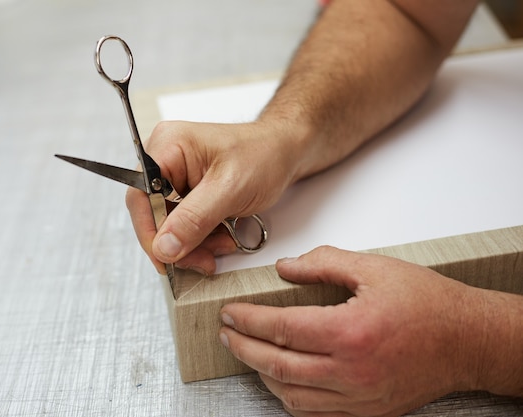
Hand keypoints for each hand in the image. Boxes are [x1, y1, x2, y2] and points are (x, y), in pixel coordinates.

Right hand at [126, 120, 308, 274]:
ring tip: (220, 246)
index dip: (150, 231)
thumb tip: (164, 246)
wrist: (285, 152)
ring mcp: (176, 176)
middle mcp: (166, 159)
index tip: (166, 258)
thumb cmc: (264, 155)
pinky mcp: (188, 191)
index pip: (140, 196)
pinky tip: (220, 238)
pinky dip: (200, 238)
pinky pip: (182, 224)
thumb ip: (195, 219)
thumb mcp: (230, 189)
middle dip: (178, 242)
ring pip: (169, 224)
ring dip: (192, 244)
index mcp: (168, 146)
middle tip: (201, 260)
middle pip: (152, 214)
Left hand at [219, 246, 486, 416]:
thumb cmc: (428, 304)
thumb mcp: (374, 268)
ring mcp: (359, 398)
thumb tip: (285, 268)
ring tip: (247, 351)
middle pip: (278, 365)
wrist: (468, 340)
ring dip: (261, 373)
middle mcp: (352, 372)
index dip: (248, 319)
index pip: (281, 328)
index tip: (230, 312)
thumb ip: (323, 263)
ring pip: (291, 395)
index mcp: (351, 332)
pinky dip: (288, 397)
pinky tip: (280, 380)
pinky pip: (315, 413)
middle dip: (243, 346)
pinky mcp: (367, 412)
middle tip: (227, 331)